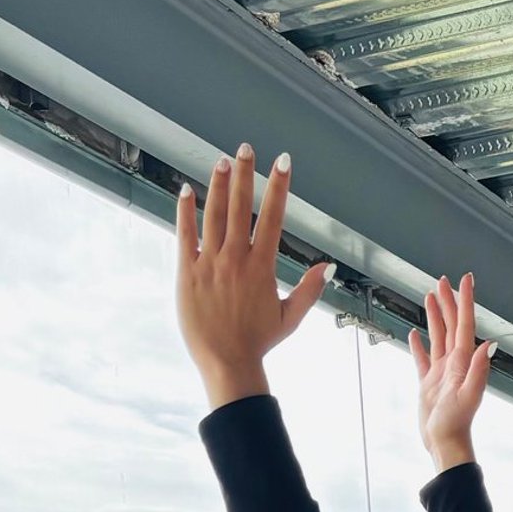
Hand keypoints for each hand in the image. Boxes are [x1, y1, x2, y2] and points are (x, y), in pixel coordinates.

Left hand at [175, 146, 331, 408]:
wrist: (226, 363)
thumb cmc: (258, 343)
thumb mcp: (290, 318)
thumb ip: (309, 290)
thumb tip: (327, 267)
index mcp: (262, 267)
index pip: (272, 217)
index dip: (279, 186)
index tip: (282, 162)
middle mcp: (236, 259)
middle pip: (241, 207)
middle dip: (246, 174)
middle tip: (246, 148)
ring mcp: (210, 263)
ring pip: (214, 215)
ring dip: (218, 185)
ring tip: (222, 161)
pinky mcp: (187, 272)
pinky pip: (185, 234)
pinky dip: (186, 211)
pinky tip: (187, 190)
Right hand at [409, 272, 494, 471]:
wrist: (444, 443)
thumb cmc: (456, 424)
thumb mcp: (469, 395)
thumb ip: (479, 369)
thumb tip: (489, 345)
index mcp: (462, 361)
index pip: (464, 324)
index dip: (466, 300)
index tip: (465, 280)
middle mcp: (453, 363)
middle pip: (450, 324)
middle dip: (448, 301)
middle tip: (443, 281)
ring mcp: (440, 372)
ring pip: (437, 336)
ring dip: (434, 316)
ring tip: (430, 297)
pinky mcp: (429, 383)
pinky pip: (423, 358)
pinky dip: (419, 344)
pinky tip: (415, 335)